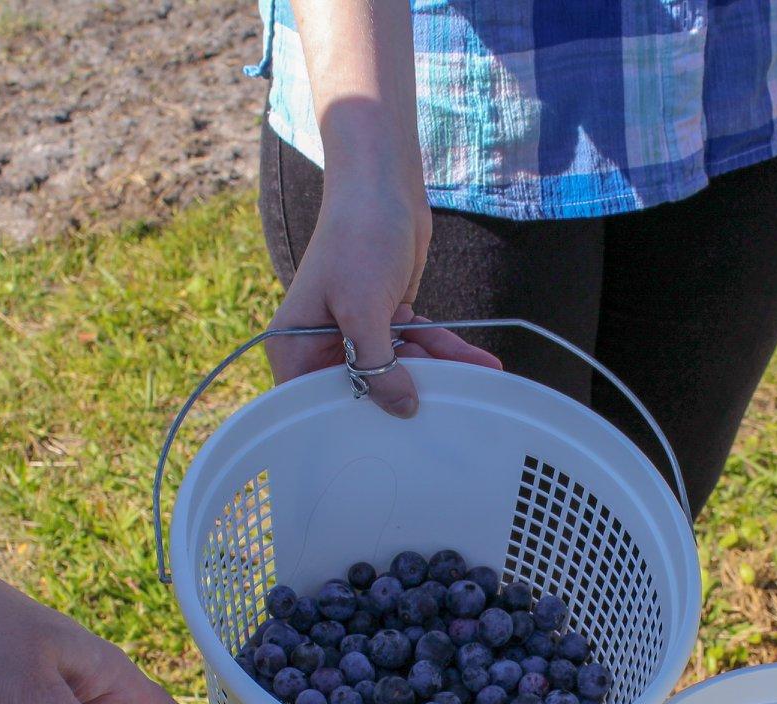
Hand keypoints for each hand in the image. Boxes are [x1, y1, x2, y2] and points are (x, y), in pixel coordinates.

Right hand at [265, 182, 498, 417]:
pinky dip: (446, 351)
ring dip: (440, 374)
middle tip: (445, 418)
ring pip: (399, 370)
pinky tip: (480, 363)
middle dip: (406, 399)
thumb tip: (403, 410)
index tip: (383, 444)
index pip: (314, 404)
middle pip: (363, 392)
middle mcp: (323, 346)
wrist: (383, 185)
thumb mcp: (363, 310)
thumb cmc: (356, 239)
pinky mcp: (387, 320)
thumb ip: (378, 366)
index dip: (346, 425)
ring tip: (479, 381)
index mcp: (296, 348)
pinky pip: (418, 347)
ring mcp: (357, 333)